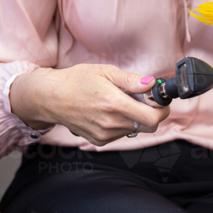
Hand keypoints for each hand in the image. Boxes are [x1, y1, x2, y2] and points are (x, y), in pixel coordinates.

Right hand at [10, 64, 169, 145]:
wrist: (50, 98)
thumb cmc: (77, 81)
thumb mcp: (105, 71)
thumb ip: (131, 79)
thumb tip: (151, 83)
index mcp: (115, 104)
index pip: (153, 117)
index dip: (162, 109)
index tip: (159, 99)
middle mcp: (110, 123)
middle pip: (148, 126)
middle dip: (152, 113)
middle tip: (143, 99)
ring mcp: (104, 135)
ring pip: (135, 129)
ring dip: (136, 118)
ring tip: (121, 102)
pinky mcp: (99, 141)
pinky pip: (121, 134)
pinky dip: (123, 124)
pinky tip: (111, 112)